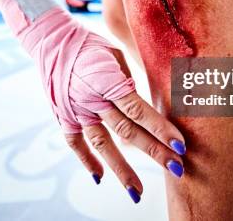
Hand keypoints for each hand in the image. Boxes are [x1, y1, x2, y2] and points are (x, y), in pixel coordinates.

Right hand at [0, 0, 185, 202]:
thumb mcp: (116, 54)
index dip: (160, 128)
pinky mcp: (63, 116)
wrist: (52, 40)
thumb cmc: (91, 44)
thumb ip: (131, 80)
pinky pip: (75, 143)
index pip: (139, 109)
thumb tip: (152, 103)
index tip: (180, 145)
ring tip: (138, 192)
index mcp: (108, 81)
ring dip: (122, 169)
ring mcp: (76, 110)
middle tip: (177, 169)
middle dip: (154, 151)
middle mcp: (92, 99)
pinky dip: (86, 161)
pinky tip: (100, 178)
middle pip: (127, 131)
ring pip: (102, 144)